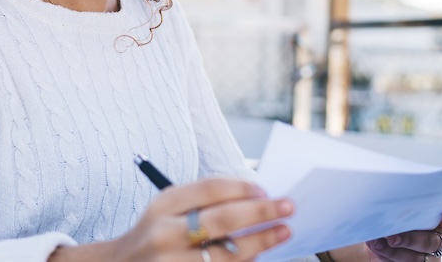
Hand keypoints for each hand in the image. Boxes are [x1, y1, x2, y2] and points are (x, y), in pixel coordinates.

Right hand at [55, 178, 293, 261]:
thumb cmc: (154, 235)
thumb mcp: (166, 210)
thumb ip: (201, 202)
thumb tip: (253, 198)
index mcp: (162, 206)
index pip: (209, 189)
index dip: (242, 188)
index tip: (265, 189)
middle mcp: (165, 235)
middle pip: (223, 219)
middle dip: (261, 212)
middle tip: (287, 207)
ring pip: (227, 254)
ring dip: (260, 242)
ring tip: (281, 233)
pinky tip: (258, 256)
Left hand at [329, 207, 441, 261]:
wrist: (378, 236)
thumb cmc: (392, 216)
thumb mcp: (397, 206)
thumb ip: (402, 204)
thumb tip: (389, 202)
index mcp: (440, 220)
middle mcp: (439, 239)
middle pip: (432, 242)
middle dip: (410, 240)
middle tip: (392, 237)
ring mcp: (429, 256)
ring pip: (418, 259)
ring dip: (394, 252)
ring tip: (376, 242)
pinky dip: (387, 256)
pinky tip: (377, 248)